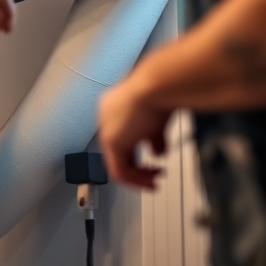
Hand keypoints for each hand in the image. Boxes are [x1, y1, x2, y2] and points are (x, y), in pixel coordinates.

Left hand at [97, 74, 172, 188]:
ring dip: (138, 176)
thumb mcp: (158, 121)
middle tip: (156, 175)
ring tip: (155, 179)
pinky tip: (151, 178)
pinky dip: (136, 179)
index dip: (138, 155)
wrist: (157, 86)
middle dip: (139, 168)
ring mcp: (105, 128)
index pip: (123, 138)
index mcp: (114, 107)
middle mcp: (105, 116)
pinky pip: (119, 170)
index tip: (155, 163)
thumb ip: (154, 139)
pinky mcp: (111, 140)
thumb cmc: (160, 94)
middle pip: (118, 152)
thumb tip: (158, 153)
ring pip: (116, 163)